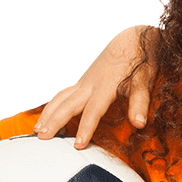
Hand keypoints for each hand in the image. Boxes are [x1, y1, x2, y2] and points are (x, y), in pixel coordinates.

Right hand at [34, 25, 155, 147]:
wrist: (129, 38)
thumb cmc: (137, 61)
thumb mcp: (144, 82)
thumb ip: (140, 104)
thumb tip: (140, 124)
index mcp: (105, 86)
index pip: (93, 110)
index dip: (86, 127)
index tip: (79, 143)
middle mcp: (89, 84)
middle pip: (67, 104)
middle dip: (54, 121)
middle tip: (42, 137)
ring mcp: (83, 82)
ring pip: (60, 98)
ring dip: (47, 113)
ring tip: (37, 129)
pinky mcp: (81, 81)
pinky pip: (61, 94)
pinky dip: (49, 104)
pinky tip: (41, 114)